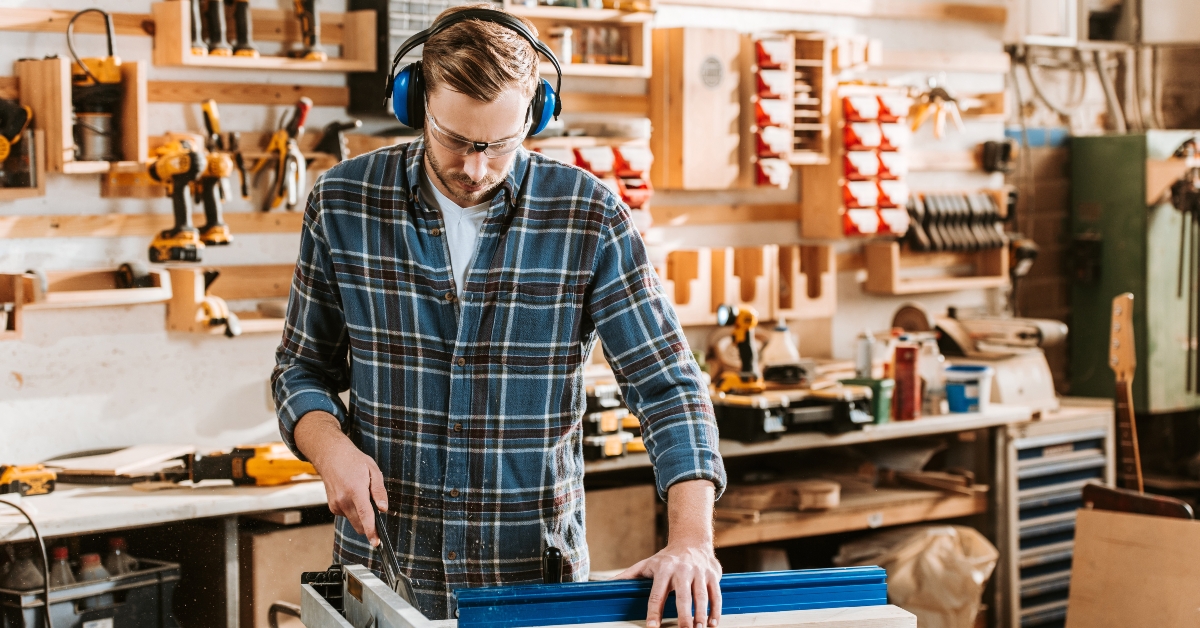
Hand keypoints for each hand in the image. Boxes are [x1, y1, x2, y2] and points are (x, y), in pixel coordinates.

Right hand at [294, 411, 388, 545]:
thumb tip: (383, 509)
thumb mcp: (373, 470)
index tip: (376, 542)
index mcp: (355, 490)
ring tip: (361, 494)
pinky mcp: (332, 507)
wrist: (330, 455)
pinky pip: (347, 515)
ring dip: (361, 515)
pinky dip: (353, 511)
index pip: (365, 516)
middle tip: (376, 511)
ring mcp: (336, 504)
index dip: (372, 531)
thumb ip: (379, 491)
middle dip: (369, 525)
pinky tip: (352, 495)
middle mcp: (343, 500)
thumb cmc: (353, 461)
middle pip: (359, 524)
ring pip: (354, 520)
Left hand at [615, 541, 721, 627]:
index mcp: (664, 570)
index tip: (652, 627)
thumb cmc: (666, 558)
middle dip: (684, 615)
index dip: (654, 611)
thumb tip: (605, 585)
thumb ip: (628, 576)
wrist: (691, 540)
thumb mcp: (647, 564)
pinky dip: (716, 610)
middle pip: (683, 596)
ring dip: (701, 614)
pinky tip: (713, 624)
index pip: (657, 593)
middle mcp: (682, 571)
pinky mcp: (712, 575)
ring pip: (702, 596)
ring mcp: (699, 573)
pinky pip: (716, 594)